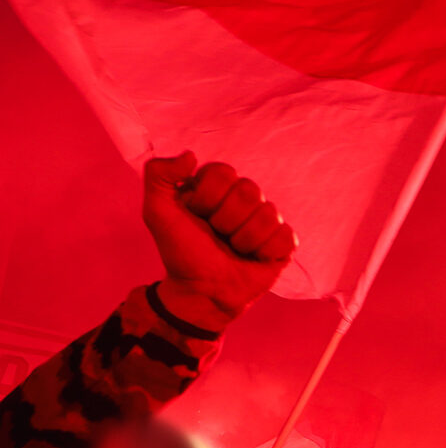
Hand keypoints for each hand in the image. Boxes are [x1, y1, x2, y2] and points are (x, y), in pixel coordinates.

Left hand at [142, 152, 296, 327]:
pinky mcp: (283, 243)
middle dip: (226, 220)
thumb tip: (191, 155)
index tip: (197, 215)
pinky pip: (285, 236)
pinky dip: (266, 251)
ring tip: (233, 249)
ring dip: (244, 239)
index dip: (208, 198)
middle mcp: (244, 199)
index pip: (224, 173)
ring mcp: (266, 220)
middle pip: (249, 191)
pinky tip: (253, 258)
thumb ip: (158, 174)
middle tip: (216, 235)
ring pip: (268, 214)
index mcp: (216, 187)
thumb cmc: (181, 253)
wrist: (202, 292)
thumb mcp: (157, 212)